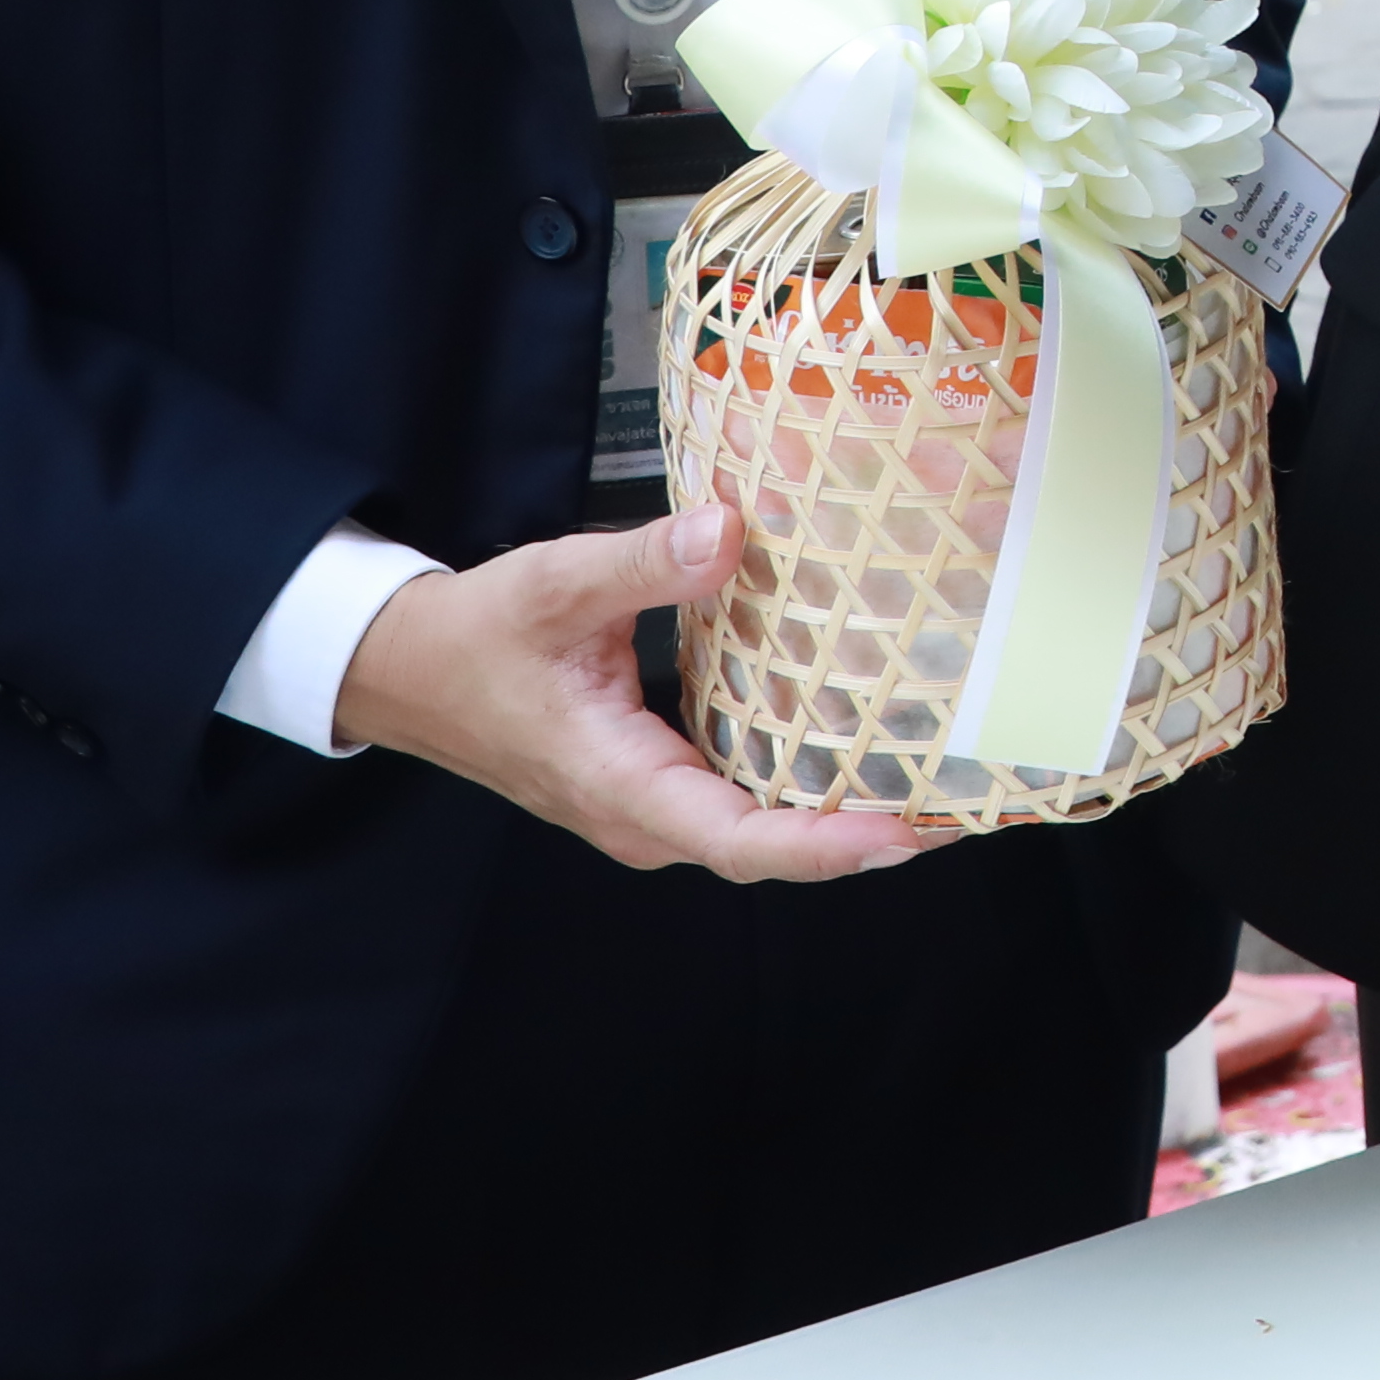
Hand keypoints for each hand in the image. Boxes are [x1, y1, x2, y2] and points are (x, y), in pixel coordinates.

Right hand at [328, 507, 932, 882]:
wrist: (410, 669)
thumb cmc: (477, 635)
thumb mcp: (557, 584)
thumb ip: (644, 563)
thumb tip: (729, 531)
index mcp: (621, 784)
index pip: (737, 841)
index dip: (824, 846)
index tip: (904, 834)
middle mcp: (647, 816)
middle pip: (770, 847)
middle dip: (866, 834)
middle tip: (970, 804)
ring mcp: (656, 807)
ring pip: (764, 829)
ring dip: (847, 813)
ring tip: (948, 785)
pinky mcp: (663, 783)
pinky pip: (748, 798)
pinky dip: (810, 785)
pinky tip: (873, 750)